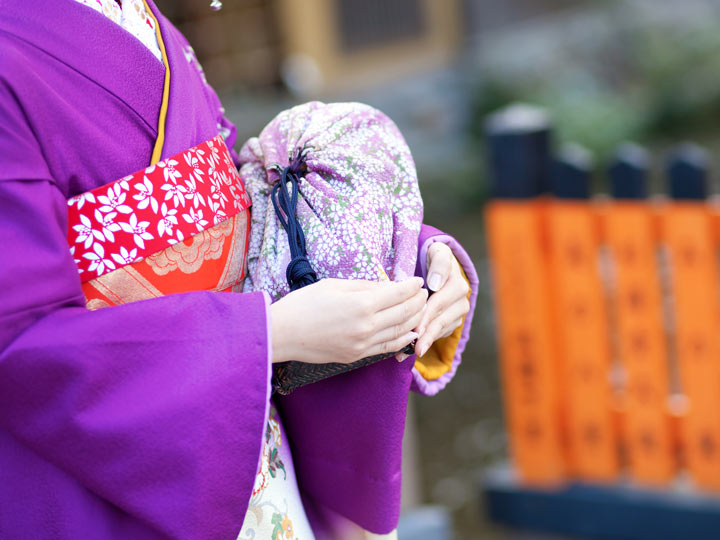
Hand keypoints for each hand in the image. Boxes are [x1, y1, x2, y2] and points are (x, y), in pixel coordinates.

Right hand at [270, 277, 427, 363]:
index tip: (418, 281)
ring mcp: (363, 344)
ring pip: (400, 332)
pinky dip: (402, 340)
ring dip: (414, 320)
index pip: (398, 294)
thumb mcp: (335, 285)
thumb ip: (364, 286)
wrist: (283, 333)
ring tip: (421, 310)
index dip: (411, 287)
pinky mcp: (357, 356)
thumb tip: (387, 287)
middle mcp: (367, 326)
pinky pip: (387, 348)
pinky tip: (410, 333)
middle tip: (423, 294)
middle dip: (418, 302)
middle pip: (404, 313)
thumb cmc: (304, 304)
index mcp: (362, 304)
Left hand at [410, 242, 469, 359]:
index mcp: (455, 278)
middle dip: (427, 331)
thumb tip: (435, 284)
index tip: (417, 327)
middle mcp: (461, 295)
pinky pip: (441, 333)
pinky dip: (427, 341)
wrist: (436, 265)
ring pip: (442, 327)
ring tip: (412, 352)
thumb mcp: (436, 252)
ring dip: (427, 340)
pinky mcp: (453, 319)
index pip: (442, 298)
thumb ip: (439, 263)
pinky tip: (411, 350)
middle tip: (415, 344)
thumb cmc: (431, 258)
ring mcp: (459, 309)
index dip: (429, 313)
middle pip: (442, 317)